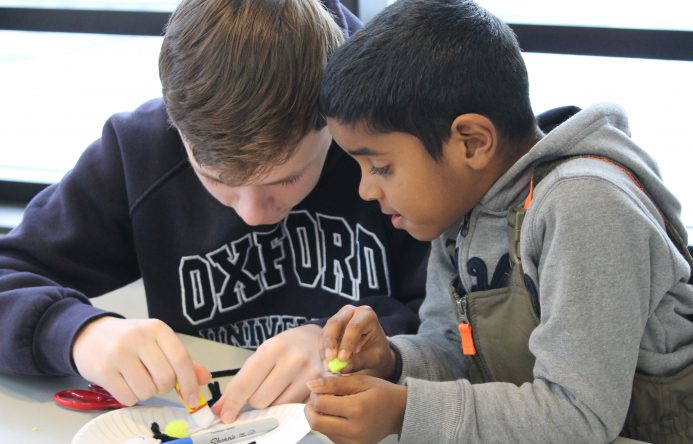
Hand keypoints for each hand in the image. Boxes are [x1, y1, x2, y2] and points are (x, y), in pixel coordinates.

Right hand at [72, 316, 209, 407]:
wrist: (90, 334)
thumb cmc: (129, 339)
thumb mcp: (157, 342)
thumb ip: (181, 360)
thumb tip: (204, 378)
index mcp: (157, 329)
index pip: (180, 359)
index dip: (190, 382)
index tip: (194, 398)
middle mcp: (138, 337)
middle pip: (165, 378)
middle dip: (164, 387)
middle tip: (156, 381)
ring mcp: (118, 353)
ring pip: (147, 391)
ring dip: (146, 393)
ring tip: (138, 380)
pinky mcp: (103, 370)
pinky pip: (127, 397)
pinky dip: (130, 397)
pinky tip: (124, 384)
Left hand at [211, 323, 323, 422]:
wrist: (318, 340)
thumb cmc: (287, 346)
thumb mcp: (262, 354)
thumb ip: (241, 380)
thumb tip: (222, 407)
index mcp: (273, 348)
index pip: (247, 382)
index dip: (233, 402)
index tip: (225, 414)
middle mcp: (293, 360)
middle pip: (260, 400)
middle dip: (254, 399)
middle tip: (262, 386)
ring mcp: (309, 376)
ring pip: (276, 407)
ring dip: (271, 403)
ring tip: (279, 386)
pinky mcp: (319, 389)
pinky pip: (293, 409)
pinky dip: (286, 404)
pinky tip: (290, 390)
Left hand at [305, 374, 406, 443]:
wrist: (399, 412)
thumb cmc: (381, 393)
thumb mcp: (359, 380)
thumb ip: (333, 382)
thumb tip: (310, 385)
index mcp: (356, 409)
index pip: (319, 404)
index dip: (314, 394)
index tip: (320, 388)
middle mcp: (354, 429)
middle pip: (315, 423)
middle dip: (310, 408)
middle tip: (318, 398)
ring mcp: (353, 442)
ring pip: (320, 431)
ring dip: (319, 416)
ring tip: (333, 405)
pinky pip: (330, 437)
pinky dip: (328, 425)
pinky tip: (339, 416)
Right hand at [321, 305, 394, 378]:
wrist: (372, 351)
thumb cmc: (377, 353)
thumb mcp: (374, 358)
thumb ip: (359, 362)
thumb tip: (342, 367)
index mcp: (367, 315)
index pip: (355, 326)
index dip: (347, 342)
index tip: (342, 358)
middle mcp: (351, 312)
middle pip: (335, 323)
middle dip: (330, 342)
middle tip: (329, 359)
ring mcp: (338, 318)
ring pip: (326, 332)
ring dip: (325, 350)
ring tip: (329, 367)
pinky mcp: (329, 328)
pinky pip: (322, 339)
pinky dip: (323, 353)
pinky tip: (327, 364)